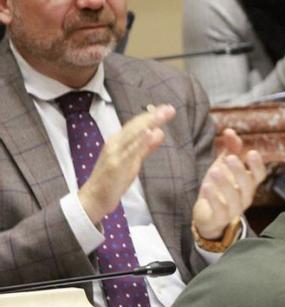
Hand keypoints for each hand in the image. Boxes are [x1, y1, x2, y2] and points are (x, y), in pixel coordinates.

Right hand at [78, 105, 173, 224]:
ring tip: (163, 114)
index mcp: (119, 142)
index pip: (136, 125)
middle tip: (170, 108)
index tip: (167, 109)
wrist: (93, 199)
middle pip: (136, 126)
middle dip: (153, 116)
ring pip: (133, 135)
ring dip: (148, 123)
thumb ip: (145, 147)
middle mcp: (115, 144)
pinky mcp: (116, 165)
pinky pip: (130, 151)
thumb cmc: (112, 180)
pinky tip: (150, 132)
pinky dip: (140, 141)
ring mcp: (115, 153)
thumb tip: (158, 132)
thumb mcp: (133, 162)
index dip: (151, 116)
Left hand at [191, 128, 267, 239]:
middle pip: (248, 185)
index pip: (259, 175)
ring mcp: (234, 210)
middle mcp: (245, 197)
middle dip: (239, 171)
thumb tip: (229, 130)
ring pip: (234, 198)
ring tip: (214, 171)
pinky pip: (220, 210)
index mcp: (249, 184)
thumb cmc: (220, 188)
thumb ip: (230, 150)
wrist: (208, 215)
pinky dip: (214, 199)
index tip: (251, 152)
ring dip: (225, 184)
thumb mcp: (224, 167)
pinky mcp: (220, 219)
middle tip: (229, 158)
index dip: (256, 165)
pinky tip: (206, 187)